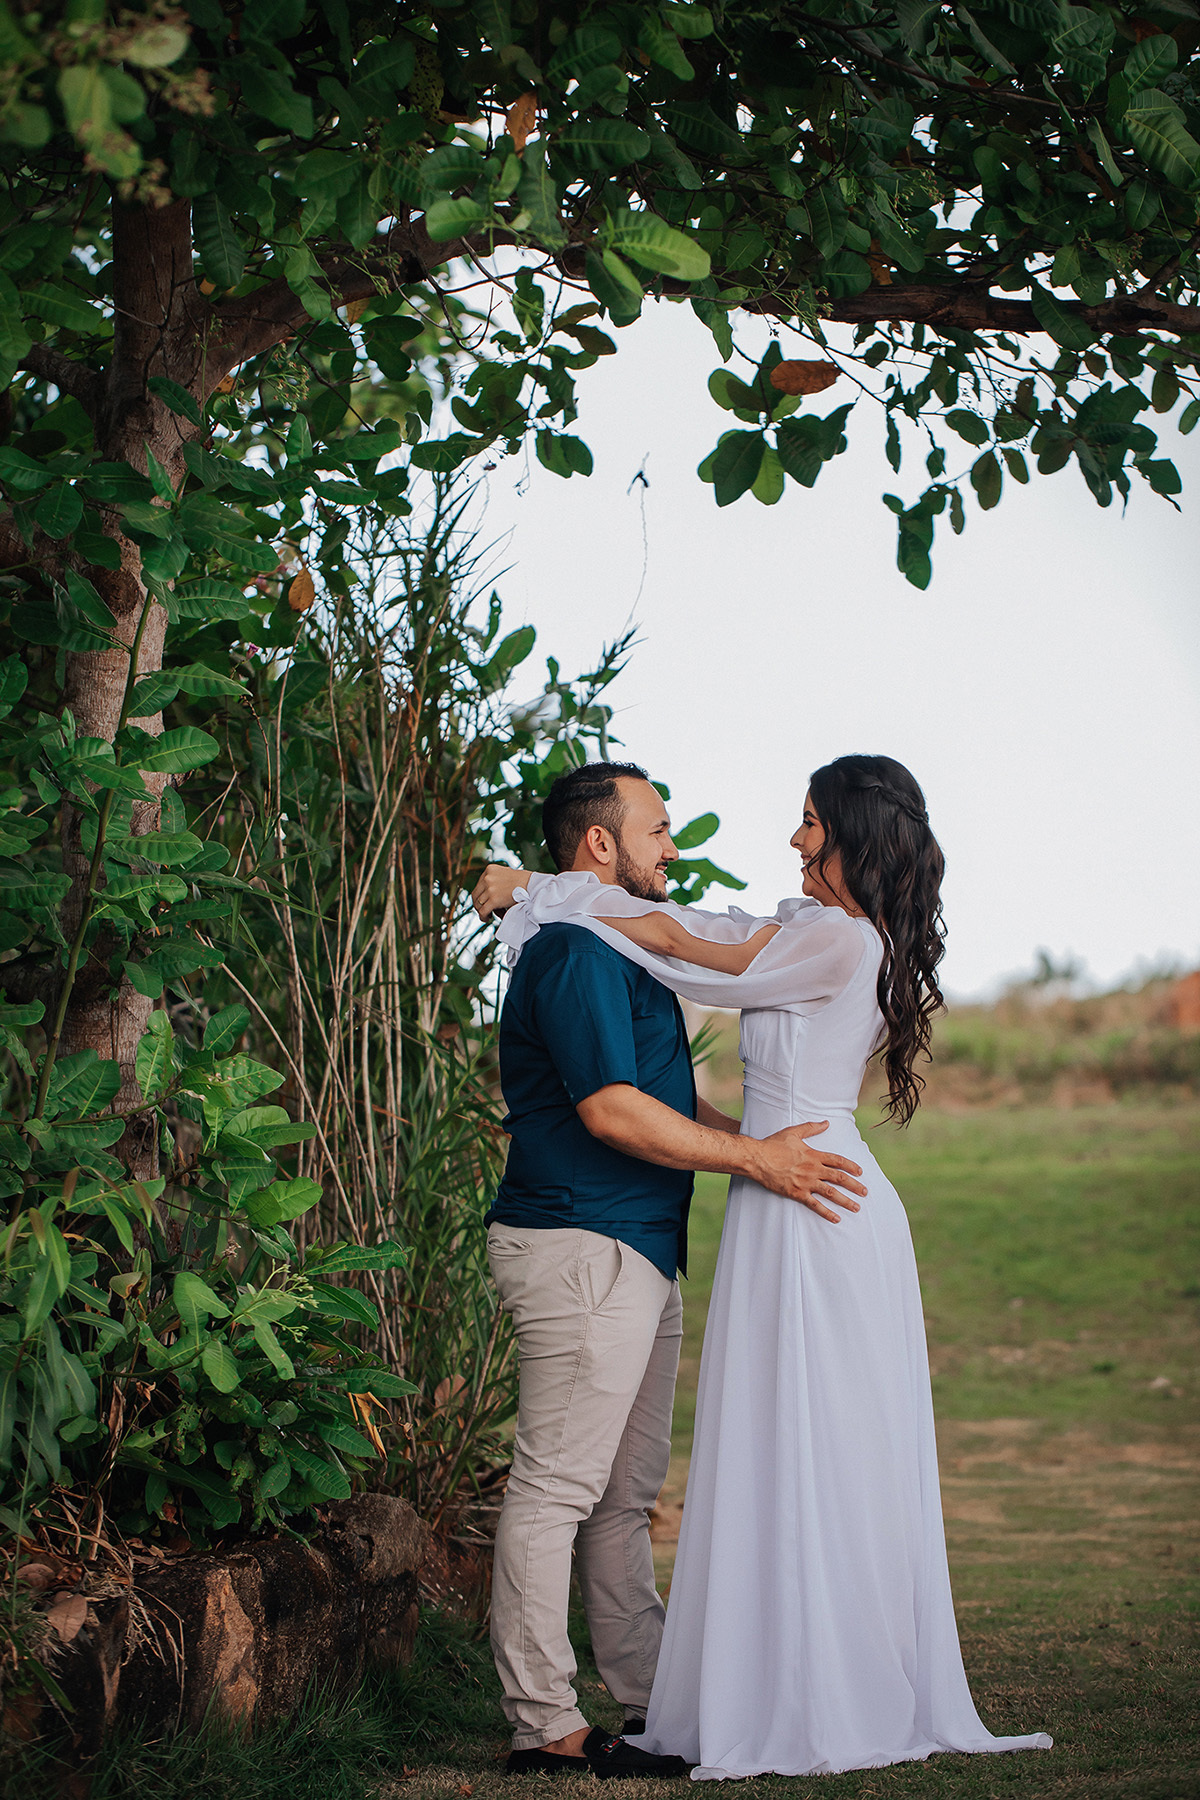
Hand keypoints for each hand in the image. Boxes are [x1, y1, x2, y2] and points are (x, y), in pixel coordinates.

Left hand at [472, 863, 527, 919]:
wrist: (532, 885)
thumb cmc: (523, 882)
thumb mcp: (506, 874)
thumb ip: (496, 879)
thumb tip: (488, 892)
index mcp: (489, 870)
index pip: (479, 885)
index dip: (480, 896)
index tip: (484, 902)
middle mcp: (487, 878)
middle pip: (475, 895)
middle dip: (478, 904)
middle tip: (484, 910)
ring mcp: (489, 888)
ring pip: (478, 904)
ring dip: (482, 911)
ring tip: (488, 915)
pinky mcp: (493, 899)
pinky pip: (483, 911)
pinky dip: (483, 916)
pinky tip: (487, 918)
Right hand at [747, 1120, 866, 1222]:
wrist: (757, 1158)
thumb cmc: (773, 1144)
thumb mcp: (793, 1132)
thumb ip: (811, 1128)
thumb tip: (826, 1122)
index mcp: (813, 1155)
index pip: (837, 1161)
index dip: (851, 1166)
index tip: (860, 1172)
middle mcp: (813, 1169)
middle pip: (839, 1178)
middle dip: (854, 1185)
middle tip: (865, 1192)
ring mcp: (806, 1182)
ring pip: (831, 1193)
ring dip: (845, 1201)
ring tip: (856, 1207)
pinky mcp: (797, 1193)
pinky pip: (815, 1205)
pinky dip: (826, 1212)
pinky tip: (836, 1218)